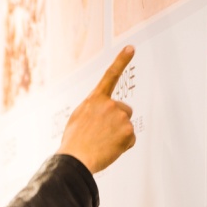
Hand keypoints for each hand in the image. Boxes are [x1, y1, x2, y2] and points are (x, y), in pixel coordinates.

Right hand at [57, 46, 137, 172]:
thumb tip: (102, 113)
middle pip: (124, 110)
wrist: (76, 158)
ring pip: (126, 126)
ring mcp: (121, 117)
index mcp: (95, 99)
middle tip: (102, 134)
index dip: (122, 60)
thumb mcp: (79, 118)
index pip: (110, 75)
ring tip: (103, 143)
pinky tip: (109, 149)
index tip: (131, 48)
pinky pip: (130, 139)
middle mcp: (110, 104)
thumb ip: (93, 109)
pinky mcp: (129, 132)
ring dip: (119, 134)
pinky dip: (122, 146)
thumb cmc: (74, 142)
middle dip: (118, 121)